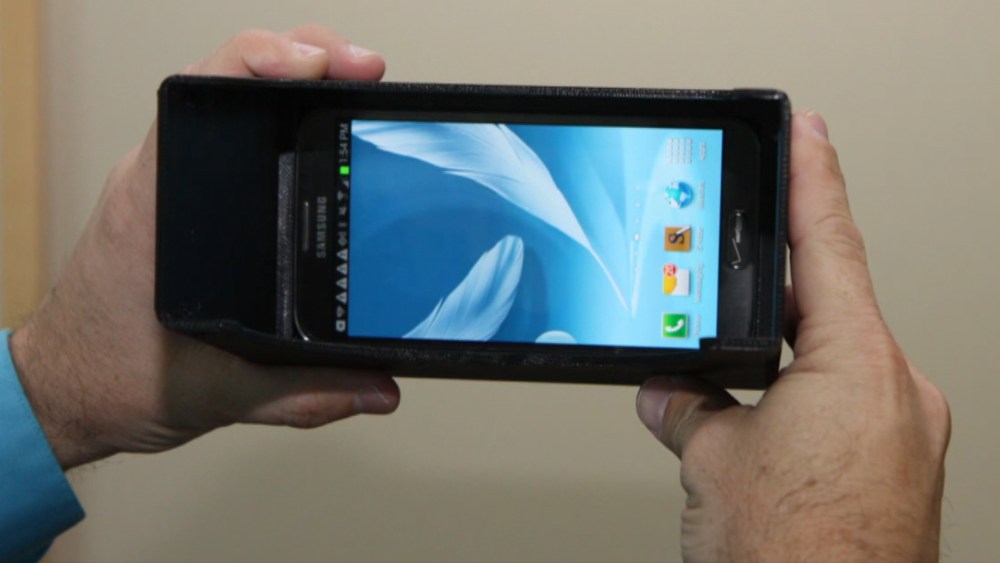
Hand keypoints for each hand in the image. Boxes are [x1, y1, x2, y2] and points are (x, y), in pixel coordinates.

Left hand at [10, 26, 398, 469]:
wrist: (70, 393)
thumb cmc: (111, 377)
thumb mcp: (219, 391)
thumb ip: (306, 392)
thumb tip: (379, 386)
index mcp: (159, 199)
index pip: (207, 89)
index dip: (270, 60)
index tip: (323, 66)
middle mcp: (165, 179)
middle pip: (233, 79)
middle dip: (307, 60)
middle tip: (366, 72)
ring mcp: (176, 185)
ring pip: (236, 104)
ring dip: (296, 87)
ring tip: (354, 88)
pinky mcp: (189, 203)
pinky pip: (235, 139)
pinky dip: (280, 124)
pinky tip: (321, 140)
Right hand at [637, 112, 950, 560]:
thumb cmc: (793, 557)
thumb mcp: (714, 463)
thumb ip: (689, 409)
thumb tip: (672, 394)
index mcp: (858, 366)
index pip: (830, 245)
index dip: (813, 177)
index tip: (807, 130)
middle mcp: (898, 393)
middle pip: (834, 308)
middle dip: (778, 290)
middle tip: (737, 259)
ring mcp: (906, 435)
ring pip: (837, 364)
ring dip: (784, 359)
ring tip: (732, 378)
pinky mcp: (900, 471)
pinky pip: (848, 408)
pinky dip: (802, 403)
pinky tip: (763, 426)